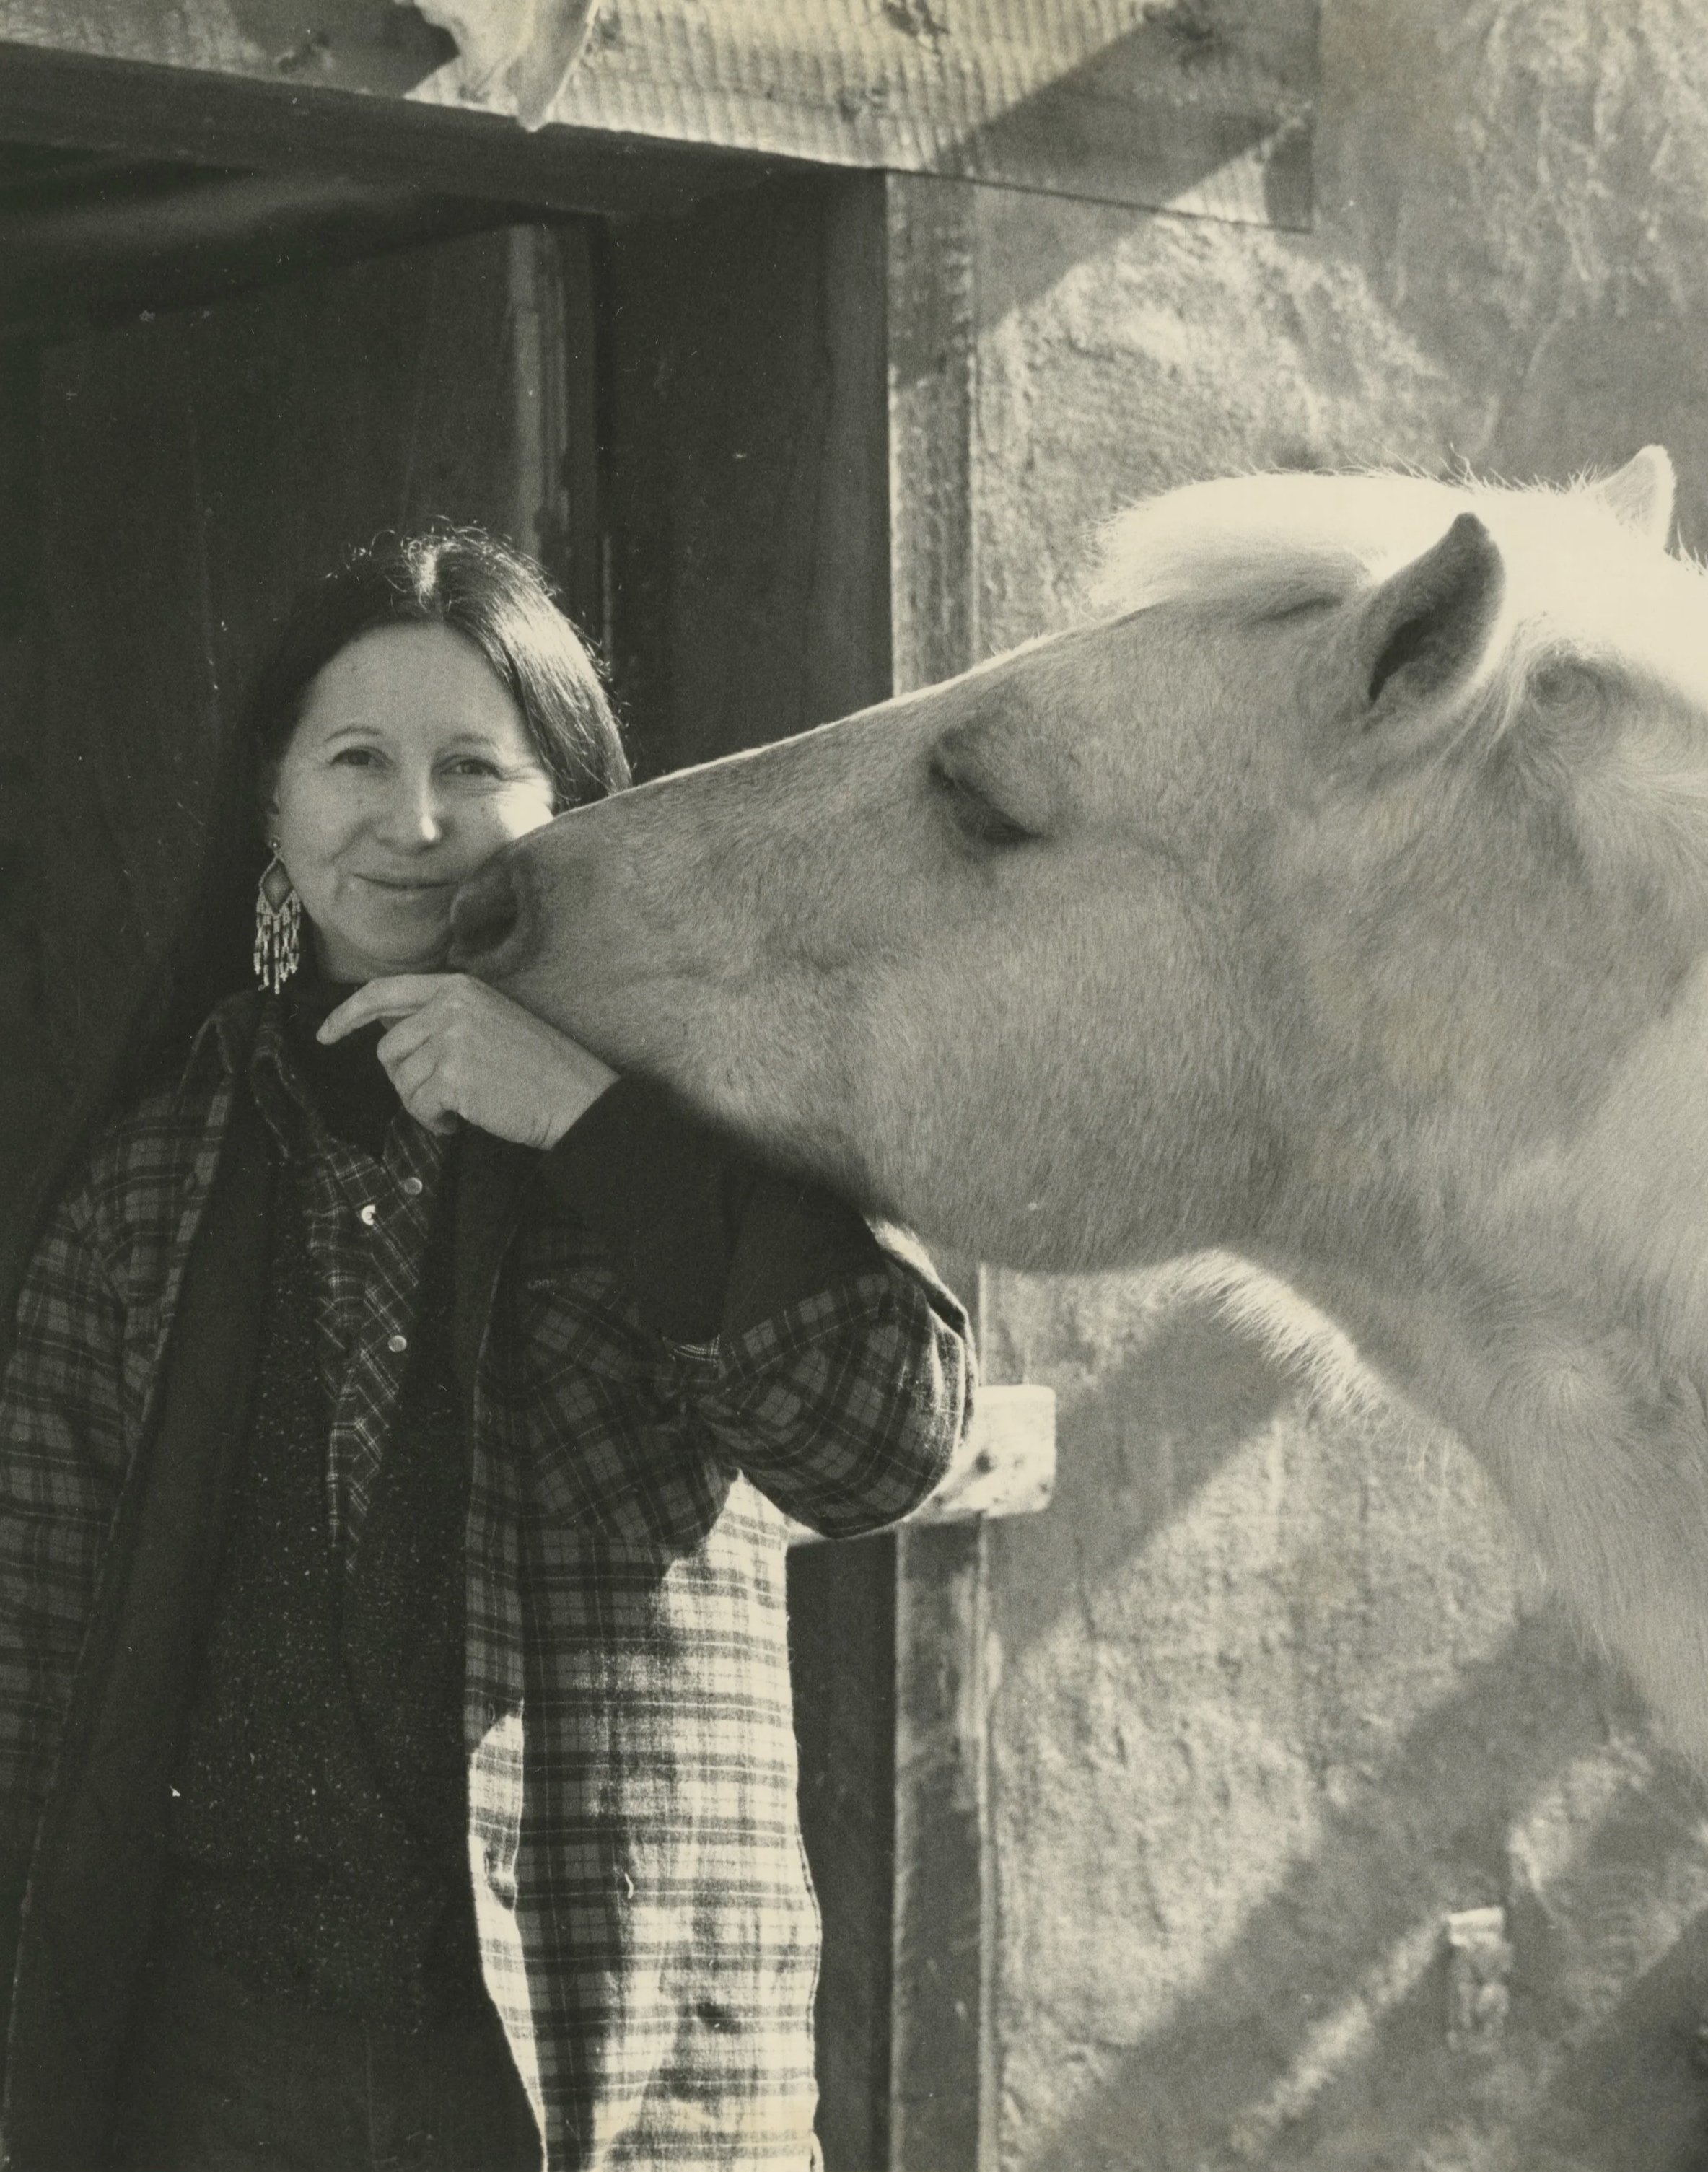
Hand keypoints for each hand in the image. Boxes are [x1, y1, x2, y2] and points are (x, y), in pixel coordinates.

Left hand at [319, 974, 617, 1148]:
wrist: (575, 1097)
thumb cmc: (537, 1067)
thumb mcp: (490, 1019)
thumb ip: (441, 1015)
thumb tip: (388, 1028)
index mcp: (459, 986)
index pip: (383, 992)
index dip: (347, 1014)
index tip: (326, 1034)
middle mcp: (451, 1005)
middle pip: (388, 1048)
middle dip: (406, 1080)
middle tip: (444, 1094)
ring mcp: (451, 1038)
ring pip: (402, 1081)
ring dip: (425, 1104)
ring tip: (463, 1106)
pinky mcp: (453, 1075)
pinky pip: (417, 1106)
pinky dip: (435, 1121)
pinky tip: (464, 1120)